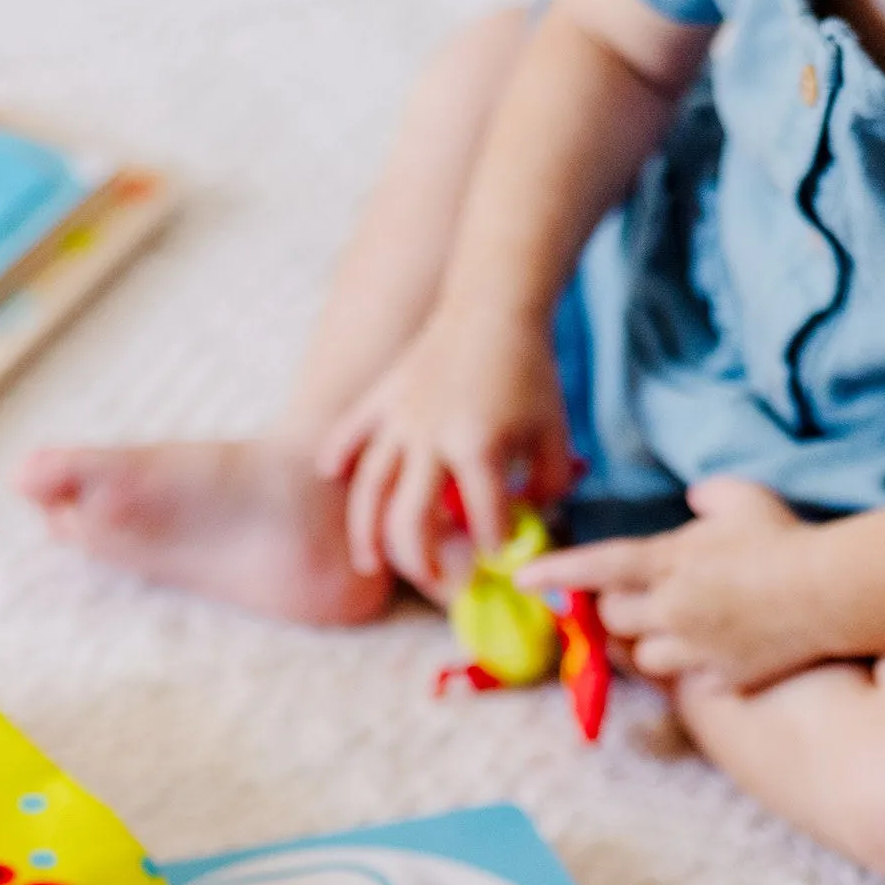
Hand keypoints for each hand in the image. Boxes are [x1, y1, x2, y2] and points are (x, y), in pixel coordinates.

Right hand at [320, 304, 575, 594]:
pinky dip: (337, 456)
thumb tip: (532, 517)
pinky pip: (349, 434)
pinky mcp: (381, 400)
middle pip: (409, 519)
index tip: (497, 555)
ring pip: (370, 489)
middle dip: (419, 559)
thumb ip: (550, 482)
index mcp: (479, 447)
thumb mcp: (555, 431)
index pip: (484, 518)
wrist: (494, 306)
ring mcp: (398, 420)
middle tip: (432, 578)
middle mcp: (431, 439)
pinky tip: (330, 477)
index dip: (493, 544)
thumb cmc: (528, 371)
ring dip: (366, 533)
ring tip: (368, 563)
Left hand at [517, 478, 830, 690]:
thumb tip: (697, 499)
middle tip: (646, 595)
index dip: (554, 573)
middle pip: (613, 619)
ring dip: (650, 643)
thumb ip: (711, 497)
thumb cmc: (787, 539)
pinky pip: (688, 681)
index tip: (521, 579)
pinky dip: (693, 668)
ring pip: (642, 658)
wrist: (835, 591)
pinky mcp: (720, 679)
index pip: (595, 567)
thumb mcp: (746, 500)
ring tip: (680, 625)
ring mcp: (692, 649)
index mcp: (666, 563)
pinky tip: (717, 650)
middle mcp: (669, 610)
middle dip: (618, 609)